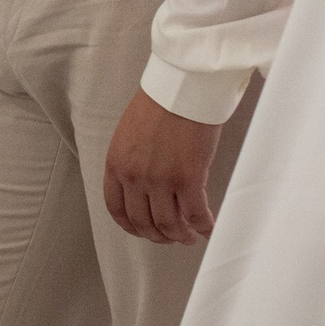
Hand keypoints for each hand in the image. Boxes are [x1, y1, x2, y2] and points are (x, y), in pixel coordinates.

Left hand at [103, 90, 222, 245]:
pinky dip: (202, 225)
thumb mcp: (130, 135)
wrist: (182, 88)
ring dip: (180, 236)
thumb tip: (145, 186)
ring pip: (169, 224)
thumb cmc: (160, 103)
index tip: (142, 231)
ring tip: (189, 237)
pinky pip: (195, 214)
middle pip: (143, 222)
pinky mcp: (188, 179)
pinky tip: (208, 227)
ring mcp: (160, 180)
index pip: (116, 208)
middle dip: (157, 236)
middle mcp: (134, 177)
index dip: (131, 226)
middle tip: (170, 237)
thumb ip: (132, 163)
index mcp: (116, 164)